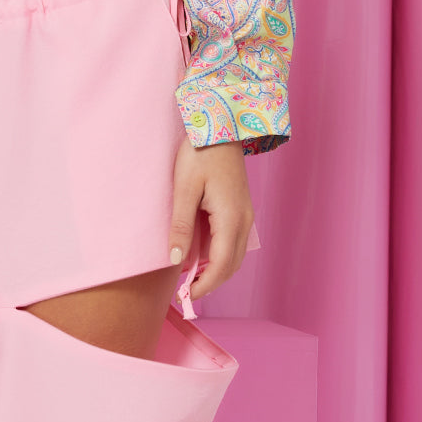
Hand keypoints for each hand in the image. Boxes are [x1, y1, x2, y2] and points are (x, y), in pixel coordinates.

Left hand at [168, 138, 254, 300]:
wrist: (222, 125)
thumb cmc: (200, 153)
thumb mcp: (184, 189)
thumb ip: (181, 226)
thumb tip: (176, 260)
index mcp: (231, 219)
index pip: (220, 266)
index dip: (203, 286)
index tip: (183, 296)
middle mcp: (244, 221)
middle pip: (230, 266)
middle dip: (210, 283)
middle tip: (184, 292)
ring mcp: (246, 215)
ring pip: (234, 257)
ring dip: (215, 272)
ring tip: (190, 278)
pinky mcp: (242, 210)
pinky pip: (234, 243)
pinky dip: (219, 257)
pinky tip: (200, 257)